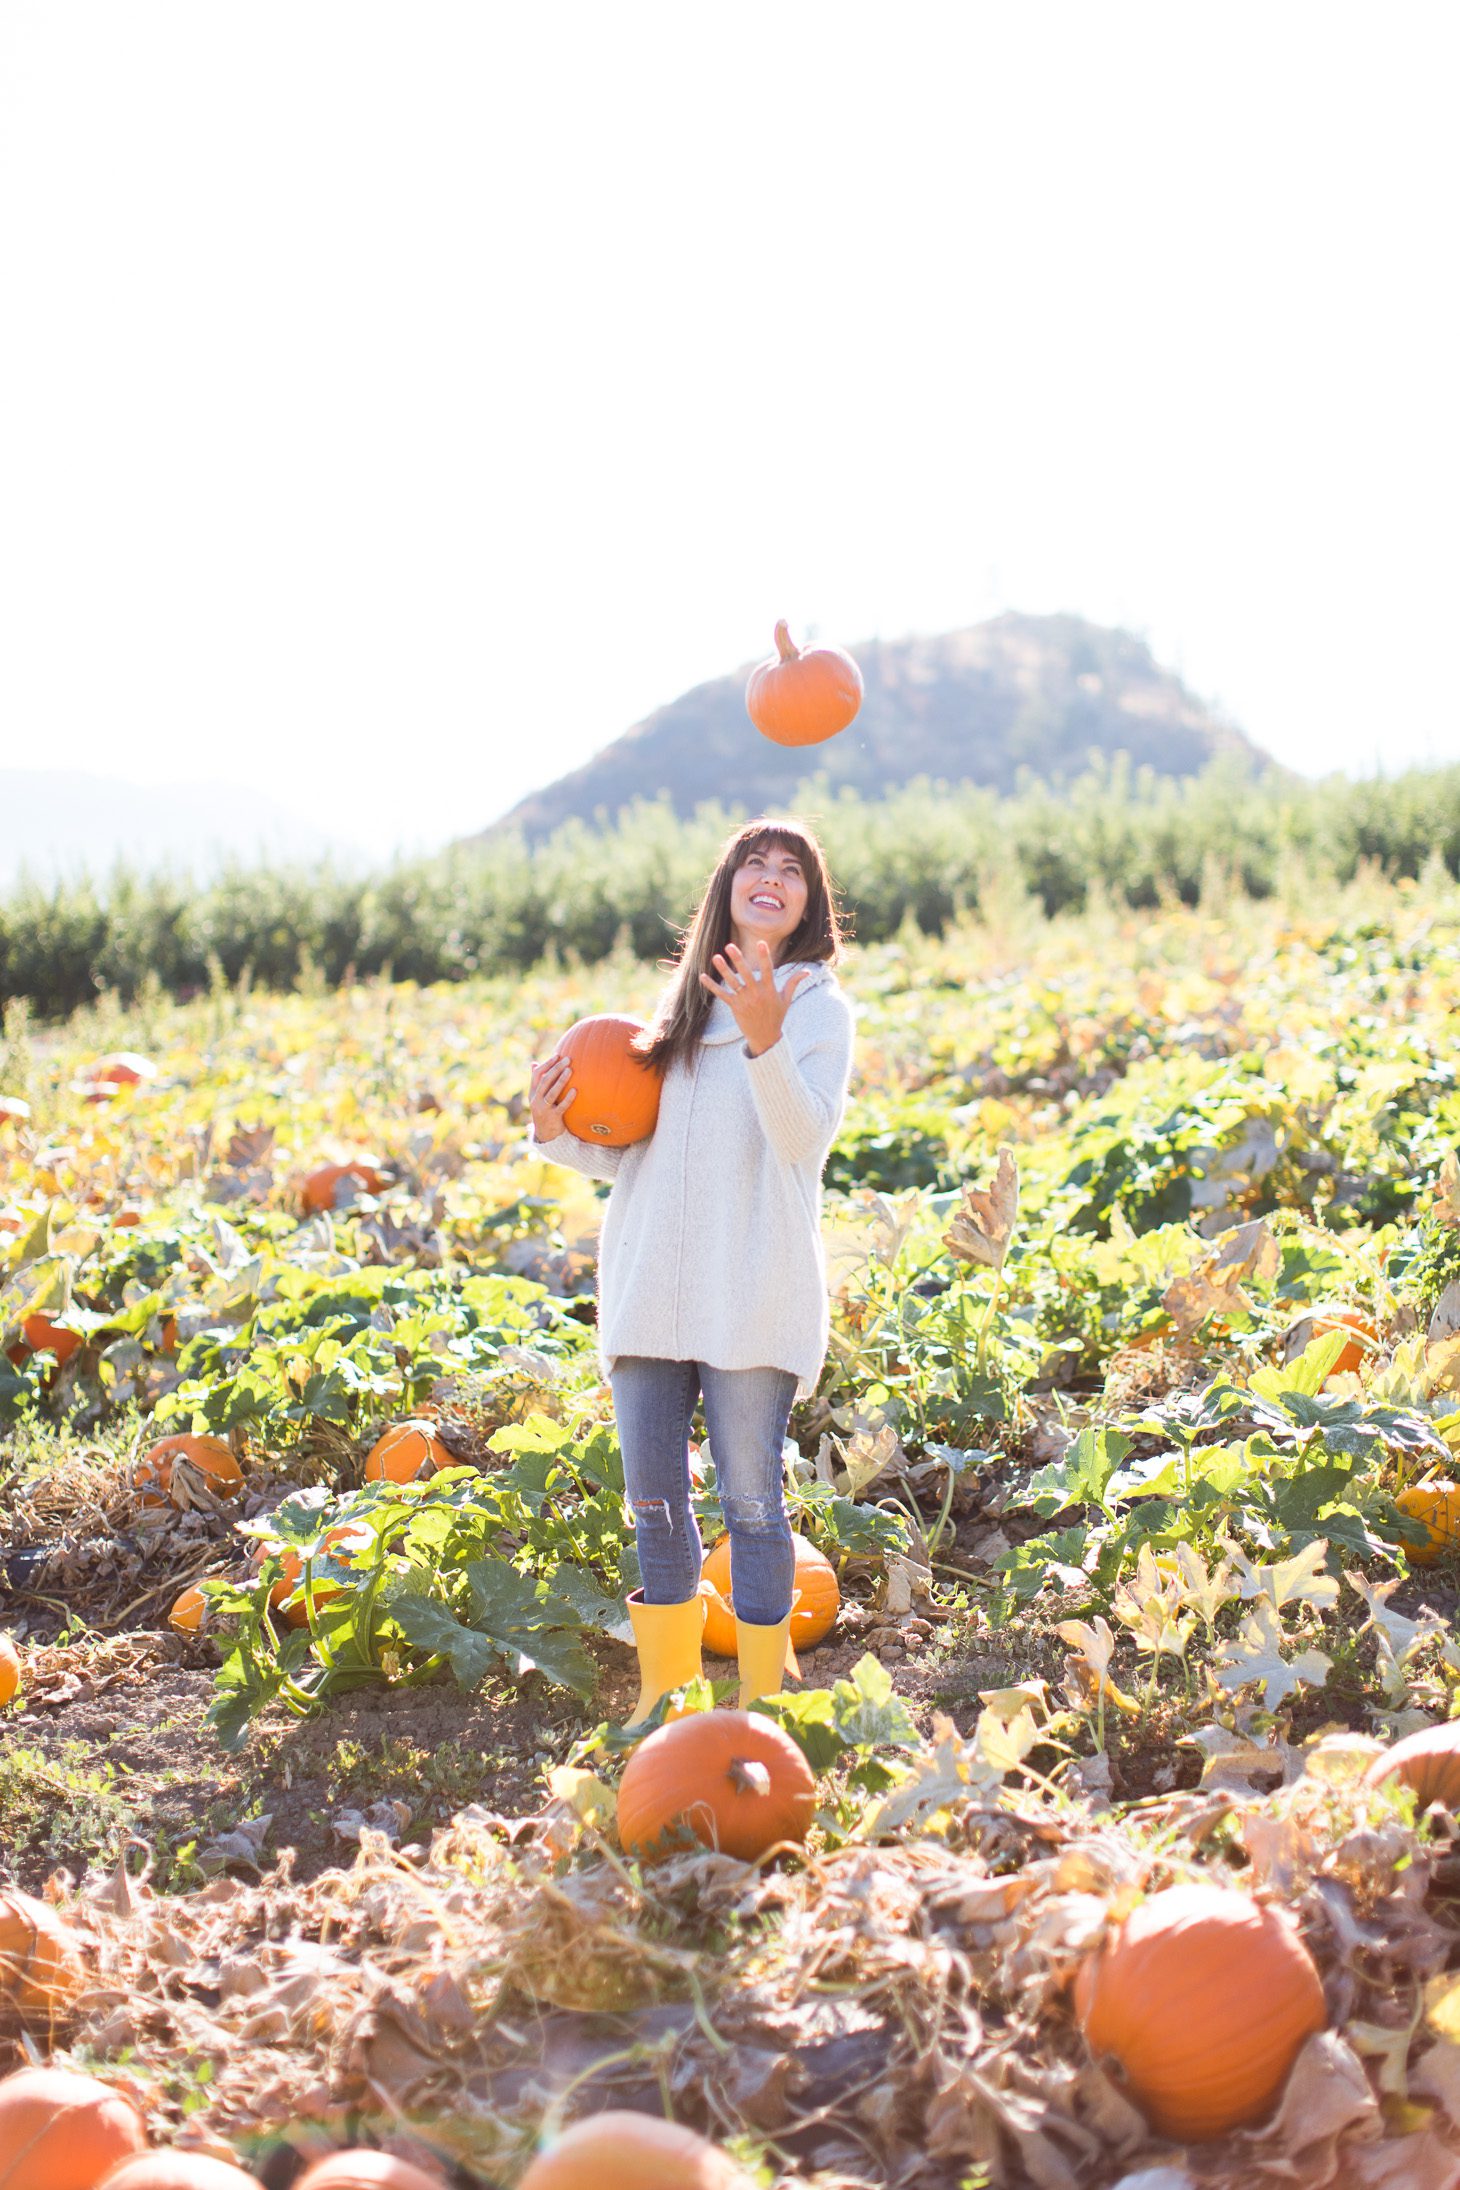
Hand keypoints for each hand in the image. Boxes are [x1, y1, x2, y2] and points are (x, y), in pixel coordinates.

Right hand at [529, 1052, 574, 1138]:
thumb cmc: (544, 1110)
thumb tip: (534, 1063)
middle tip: (567, 1060)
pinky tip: (575, 1090)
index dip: (547, 1064)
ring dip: (561, 1081)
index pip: (537, 1075)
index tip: (557, 1056)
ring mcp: (544, 1109)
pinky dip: (568, 1098)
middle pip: (545, 1081)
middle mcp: (536, 1100)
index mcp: (533, 1093)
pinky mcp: (553, 1117)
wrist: (545, 1134)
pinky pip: (561, 1106)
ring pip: (552, 1092)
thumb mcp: (538, 1097)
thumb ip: (537, 1081)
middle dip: (555, 1069)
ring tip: (570, 1070)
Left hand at [699, 939, 809, 1053]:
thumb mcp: (786, 1000)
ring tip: (716, 957)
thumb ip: (794, 983)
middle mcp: (756, 993)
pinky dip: (712, 986)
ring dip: (723, 970)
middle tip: (730, 946)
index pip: (767, 969)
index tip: (761, 943)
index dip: (764, 956)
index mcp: (769, 990)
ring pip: (732, 983)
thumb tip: (807, 971)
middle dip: (738, 960)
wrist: (765, 1037)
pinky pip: (722, 995)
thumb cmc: (777, 1016)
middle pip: (746, 974)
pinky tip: (702, 976)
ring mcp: (744, 1000)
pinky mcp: (735, 1007)